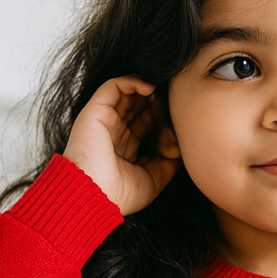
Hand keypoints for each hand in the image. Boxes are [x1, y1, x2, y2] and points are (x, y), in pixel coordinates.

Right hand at [63, 76, 179, 214]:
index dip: (161, 117)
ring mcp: (105, 120)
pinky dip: (132, 81)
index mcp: (125, 147)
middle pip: (138, 106)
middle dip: (156, 101)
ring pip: (127, 94)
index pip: (145, 123)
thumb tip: (182, 150)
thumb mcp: (154, 180)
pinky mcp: (95, 111)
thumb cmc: (120, 195)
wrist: (94, 196)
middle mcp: (114, 132)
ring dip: (147, 89)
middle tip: (173, 100)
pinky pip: (114, 86)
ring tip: (163, 90)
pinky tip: (150, 87)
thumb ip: (168, 164)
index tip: (178, 118)